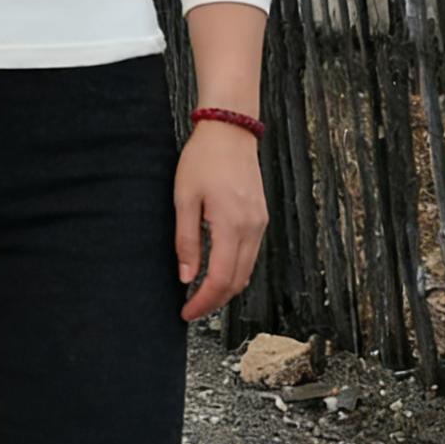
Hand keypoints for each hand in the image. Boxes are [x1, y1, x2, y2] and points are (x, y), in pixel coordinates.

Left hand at [174, 120, 267, 322]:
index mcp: (231, 225)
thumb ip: (186, 241)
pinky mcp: (260, 218)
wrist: (230, 130)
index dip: (203, 302)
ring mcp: (259, 224)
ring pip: (247, 271)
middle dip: (214, 302)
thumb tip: (186, 277)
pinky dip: (235, 271)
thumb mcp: (184, 199)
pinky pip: (250, 255)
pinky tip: (217, 271)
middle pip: (237, 282)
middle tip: (191, 310)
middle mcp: (251, 229)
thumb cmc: (203, 159)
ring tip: (201, 295)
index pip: (220, 279)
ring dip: (225, 289)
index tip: (186, 312)